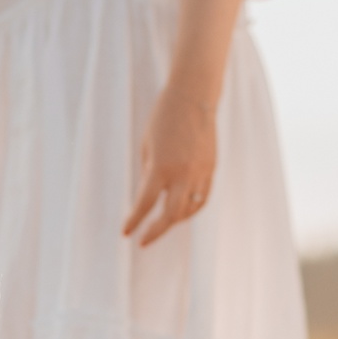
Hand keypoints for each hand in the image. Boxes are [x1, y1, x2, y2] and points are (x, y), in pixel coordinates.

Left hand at [123, 80, 216, 246]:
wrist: (193, 97)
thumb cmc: (163, 117)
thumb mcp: (147, 145)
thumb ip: (148, 173)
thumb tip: (147, 197)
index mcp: (161, 166)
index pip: (145, 203)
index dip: (135, 221)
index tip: (126, 233)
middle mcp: (183, 173)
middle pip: (171, 215)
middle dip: (156, 231)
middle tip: (143, 241)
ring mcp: (200, 172)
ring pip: (189, 209)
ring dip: (174, 221)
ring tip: (161, 225)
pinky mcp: (211, 168)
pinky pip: (202, 197)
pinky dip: (191, 209)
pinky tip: (181, 212)